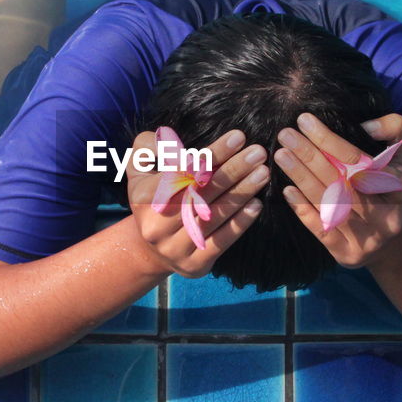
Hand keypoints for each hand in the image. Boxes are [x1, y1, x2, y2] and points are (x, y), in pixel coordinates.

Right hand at [124, 128, 269, 278]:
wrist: (151, 249)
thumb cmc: (154, 198)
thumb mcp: (138, 170)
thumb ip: (147, 147)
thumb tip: (166, 138)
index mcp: (144, 197)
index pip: (185, 171)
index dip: (213, 153)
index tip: (239, 137)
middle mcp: (157, 224)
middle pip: (202, 192)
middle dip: (233, 170)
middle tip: (258, 153)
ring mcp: (175, 247)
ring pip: (214, 215)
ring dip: (242, 192)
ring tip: (262, 174)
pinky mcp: (193, 264)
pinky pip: (221, 241)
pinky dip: (240, 222)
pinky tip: (256, 205)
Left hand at [273, 112, 401, 268]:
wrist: (392, 242)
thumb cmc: (388, 188)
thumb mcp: (401, 156)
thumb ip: (392, 129)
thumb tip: (365, 125)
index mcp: (397, 188)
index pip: (359, 161)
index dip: (330, 140)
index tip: (305, 121)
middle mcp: (384, 215)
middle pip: (340, 182)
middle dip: (310, 155)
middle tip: (286, 135)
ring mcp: (366, 238)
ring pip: (328, 203)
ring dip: (301, 177)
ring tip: (281, 154)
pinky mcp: (347, 254)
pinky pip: (321, 229)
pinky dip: (302, 208)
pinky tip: (287, 189)